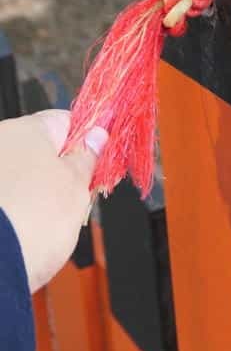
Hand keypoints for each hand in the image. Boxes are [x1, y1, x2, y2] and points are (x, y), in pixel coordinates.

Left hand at [0, 111, 107, 292]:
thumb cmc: (33, 223)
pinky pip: (10, 197)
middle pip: (43, 149)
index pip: (66, 121)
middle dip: (65, 170)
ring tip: (55, 220)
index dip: (88, 139)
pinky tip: (31, 229)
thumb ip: (88, 156)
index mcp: (24, 129)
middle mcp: (0, 144)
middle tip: (83, 194)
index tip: (101, 155)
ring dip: (43, 192)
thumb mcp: (77, 184)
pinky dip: (22, 209)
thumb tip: (96, 137)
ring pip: (26, 175)